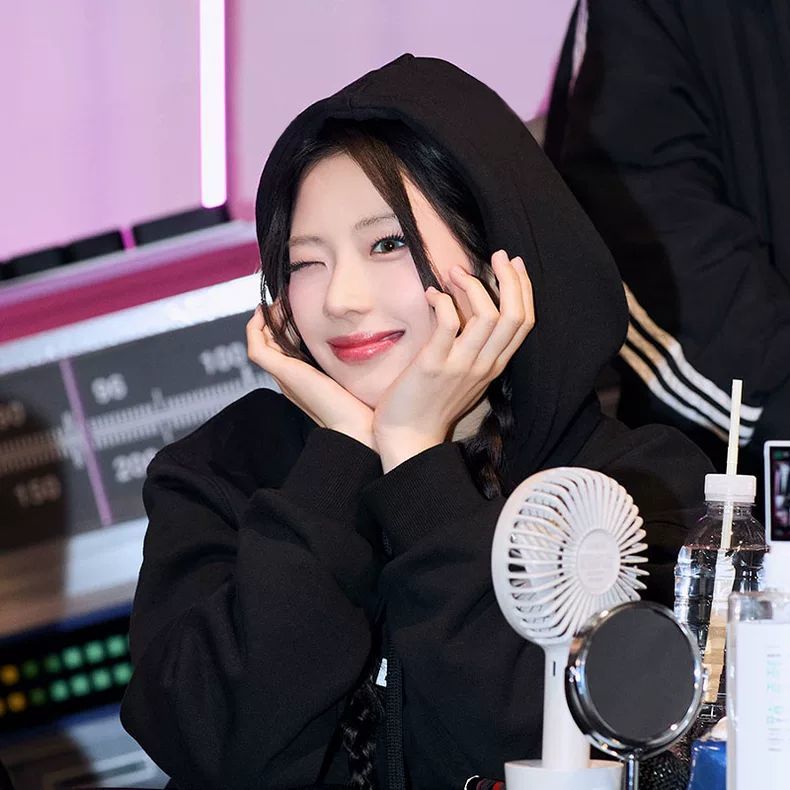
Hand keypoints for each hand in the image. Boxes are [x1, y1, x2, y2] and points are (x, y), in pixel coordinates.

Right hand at [246, 305, 376, 449]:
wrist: (358, 428)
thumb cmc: (362, 405)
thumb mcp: (354, 373)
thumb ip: (350, 358)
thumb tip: (362, 336)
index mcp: (303, 378)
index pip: (284, 347)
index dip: (285, 325)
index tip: (297, 305)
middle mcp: (289, 377)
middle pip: (270, 342)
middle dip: (275, 318)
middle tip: (287, 297)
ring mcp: (284, 376)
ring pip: (260, 342)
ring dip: (267, 319)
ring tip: (281, 300)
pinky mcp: (283, 373)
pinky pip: (257, 347)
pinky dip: (257, 327)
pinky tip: (272, 310)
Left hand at [373, 250, 533, 471]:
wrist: (407, 437)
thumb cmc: (429, 403)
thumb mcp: (461, 373)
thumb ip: (471, 345)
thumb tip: (465, 307)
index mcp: (494, 365)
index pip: (524, 322)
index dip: (523, 289)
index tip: (513, 264)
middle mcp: (485, 365)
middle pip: (515, 316)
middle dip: (511, 279)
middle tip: (497, 255)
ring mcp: (462, 366)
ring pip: (489, 316)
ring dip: (473, 285)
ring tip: (454, 272)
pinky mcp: (435, 365)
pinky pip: (449, 323)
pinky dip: (443, 301)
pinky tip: (432, 294)